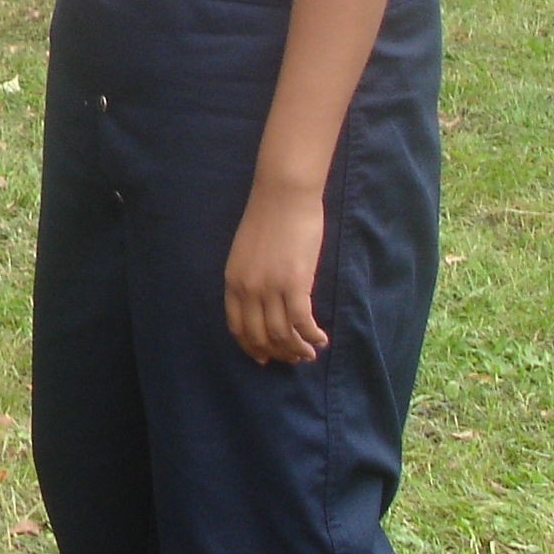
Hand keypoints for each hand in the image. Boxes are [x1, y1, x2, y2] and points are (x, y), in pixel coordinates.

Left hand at [223, 171, 329, 364]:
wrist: (283, 194)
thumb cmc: (268, 218)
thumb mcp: (246, 253)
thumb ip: (251, 279)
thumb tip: (265, 305)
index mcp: (233, 281)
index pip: (238, 327)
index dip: (252, 347)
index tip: (266, 358)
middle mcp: (248, 288)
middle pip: (261, 336)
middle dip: (279, 353)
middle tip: (295, 358)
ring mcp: (271, 287)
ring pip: (283, 334)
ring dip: (298, 349)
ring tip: (310, 352)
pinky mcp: (295, 283)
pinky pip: (302, 322)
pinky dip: (312, 336)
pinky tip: (321, 338)